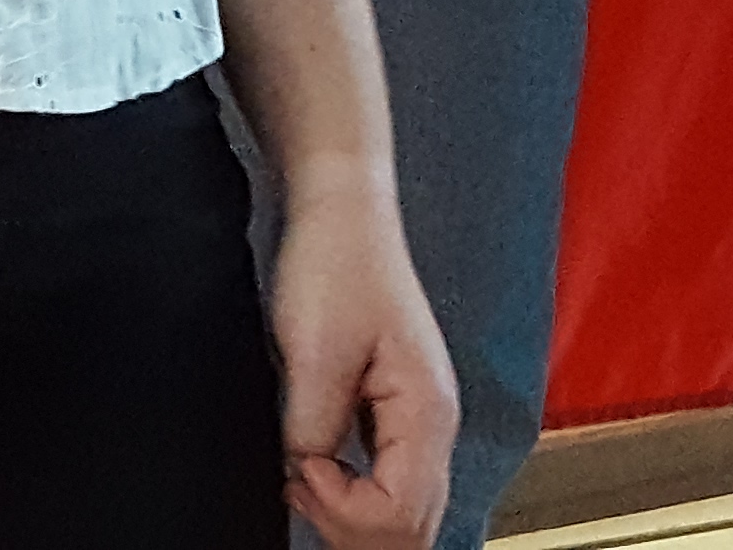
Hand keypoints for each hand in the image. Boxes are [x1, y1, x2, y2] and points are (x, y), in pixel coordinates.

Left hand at [271, 174, 455, 549]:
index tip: (300, 468)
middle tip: (297, 483)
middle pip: (412, 529)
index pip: (399, 514)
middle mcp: (435, 426)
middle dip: (349, 526)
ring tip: (302, 478)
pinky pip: (389, 487)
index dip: (340, 507)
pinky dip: (352, 497)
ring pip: (404, 515)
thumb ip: (314, 428)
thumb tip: (307, 475)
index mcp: (427, 412)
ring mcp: (419, 423)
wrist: (341, 214)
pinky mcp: (396, 416)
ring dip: (351, 516)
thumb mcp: (313, 352)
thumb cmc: (335, 263)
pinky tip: (314, 473)